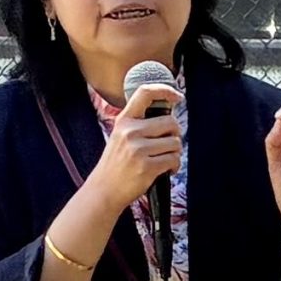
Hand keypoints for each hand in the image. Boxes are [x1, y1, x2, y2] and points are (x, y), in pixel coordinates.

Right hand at [90, 82, 180, 214]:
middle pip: (170, 122)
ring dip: (175, 153)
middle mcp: (130, 132)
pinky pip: (174, 159)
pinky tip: (165, 170)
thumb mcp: (120, 137)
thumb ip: (139, 124)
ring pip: (175, 143)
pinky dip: (174, 166)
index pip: (145, 93)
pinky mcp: (147, 167)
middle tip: (167, 145)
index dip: (165, 90)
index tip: (177, 96)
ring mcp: (138, 149)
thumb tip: (168, 116)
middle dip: (175, 135)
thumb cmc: (115, 165)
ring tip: (164, 160)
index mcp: (123, 121)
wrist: (103, 190)